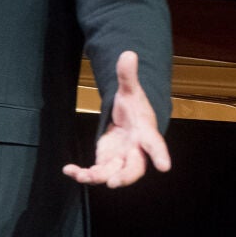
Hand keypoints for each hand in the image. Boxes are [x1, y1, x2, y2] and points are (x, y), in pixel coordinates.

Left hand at [62, 50, 171, 187]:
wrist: (128, 120)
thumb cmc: (133, 107)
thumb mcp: (129, 90)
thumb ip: (127, 75)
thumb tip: (128, 53)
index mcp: (145, 132)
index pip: (155, 144)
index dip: (161, 155)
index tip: (165, 167)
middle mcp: (135, 150)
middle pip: (135, 168)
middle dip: (125, 176)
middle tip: (113, 183)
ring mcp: (121, 159)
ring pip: (113, 174)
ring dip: (98, 177)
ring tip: (81, 175)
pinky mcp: (106, 162)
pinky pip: (96, 172)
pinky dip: (83, 174)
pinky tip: (69, 170)